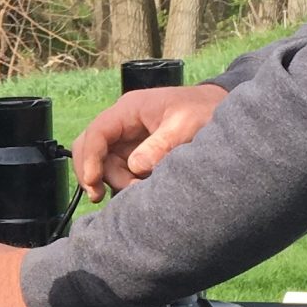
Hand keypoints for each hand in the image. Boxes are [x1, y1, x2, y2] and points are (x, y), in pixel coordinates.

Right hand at [71, 84, 227, 199]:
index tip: (93, 182)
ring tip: (137, 191)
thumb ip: (161, 145)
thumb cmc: (203, 110)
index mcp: (129, 109)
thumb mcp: (185, 125)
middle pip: (90, 147)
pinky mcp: (135, 152)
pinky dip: (122, 182)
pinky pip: (118, 169)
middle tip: (100, 197)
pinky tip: (138, 190)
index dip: (90, 158)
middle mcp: (122, 123)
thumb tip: (136, 167)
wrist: (217, 109)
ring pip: (103, 162)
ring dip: (112, 181)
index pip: (97, 132)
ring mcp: (127, 138)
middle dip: (91, 172)